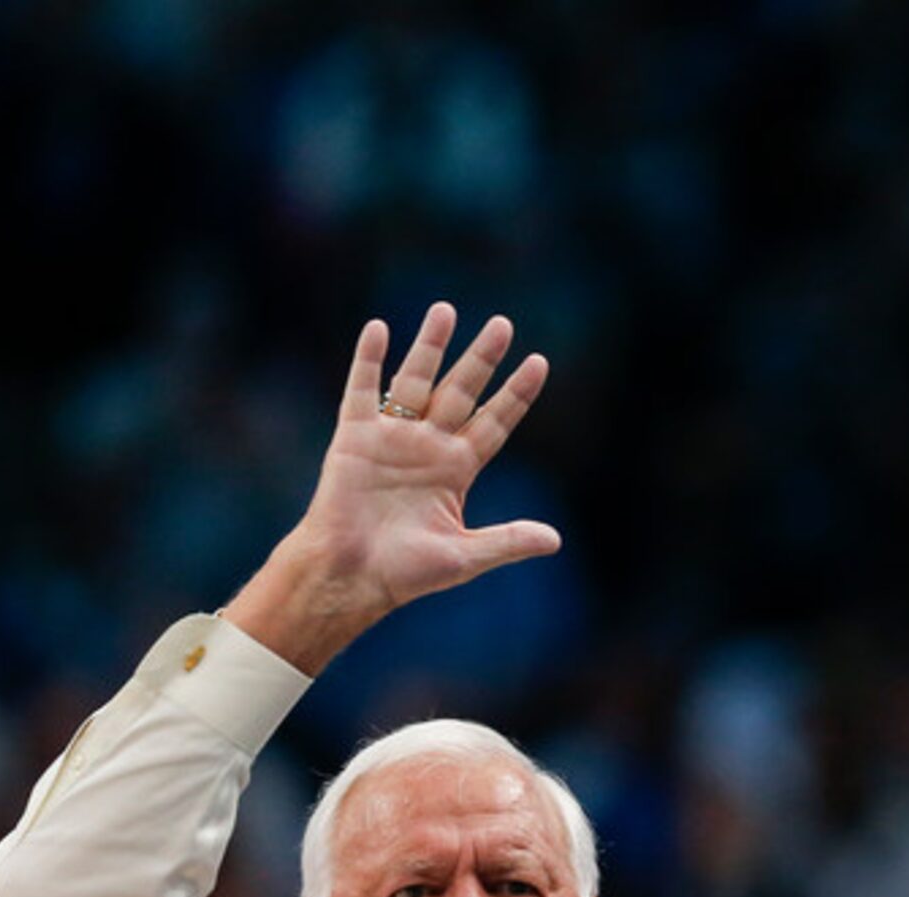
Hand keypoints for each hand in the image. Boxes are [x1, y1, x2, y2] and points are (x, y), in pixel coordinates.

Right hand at [229, 303, 560, 672]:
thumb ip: (508, 540)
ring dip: (431, 346)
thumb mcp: (466, 555)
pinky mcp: (355, 437)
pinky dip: (369, 360)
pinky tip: (379, 329)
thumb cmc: (406, 571)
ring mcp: (392, 438)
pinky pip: (362, 390)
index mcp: (457, 470)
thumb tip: (556, 540)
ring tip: (447, 310)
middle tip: (503, 324)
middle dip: (482, 359)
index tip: (539, 363)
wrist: (352, 575)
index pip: (495, 422)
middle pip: (462, 392)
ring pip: (416, 381)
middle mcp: (428, 446)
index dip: (516, 395)